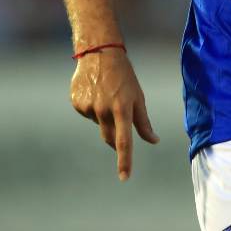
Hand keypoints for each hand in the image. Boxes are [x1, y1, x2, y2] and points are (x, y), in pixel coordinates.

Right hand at [70, 49, 159, 180]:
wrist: (99, 53)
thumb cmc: (124, 76)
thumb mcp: (138, 97)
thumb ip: (144, 122)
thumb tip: (153, 141)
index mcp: (122, 109)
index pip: (124, 141)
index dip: (125, 161)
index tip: (124, 177)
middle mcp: (103, 110)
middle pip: (110, 138)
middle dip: (116, 138)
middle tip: (121, 118)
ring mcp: (88, 107)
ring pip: (98, 124)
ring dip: (104, 116)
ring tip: (107, 94)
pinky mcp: (77, 103)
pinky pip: (87, 114)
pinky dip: (93, 108)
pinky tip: (95, 92)